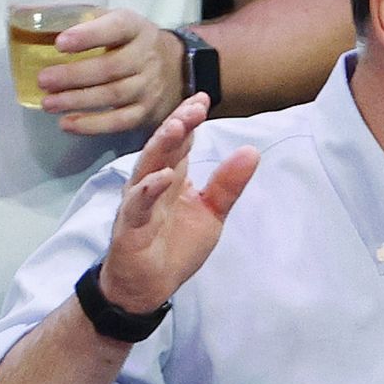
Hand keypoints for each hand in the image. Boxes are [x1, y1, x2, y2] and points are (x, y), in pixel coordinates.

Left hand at [40, 8, 185, 135]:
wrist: (176, 68)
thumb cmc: (130, 43)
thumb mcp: (114, 22)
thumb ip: (81, 20)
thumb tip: (29, 16)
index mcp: (135, 28)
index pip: (116, 28)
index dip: (88, 36)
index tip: (60, 43)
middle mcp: (146, 57)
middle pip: (111, 67)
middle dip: (74, 75)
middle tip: (44, 80)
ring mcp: (149, 87)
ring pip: (114, 95)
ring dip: (78, 101)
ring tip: (48, 103)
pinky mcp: (146, 112)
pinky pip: (119, 121)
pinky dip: (92, 125)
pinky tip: (67, 123)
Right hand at [97, 94, 258, 314]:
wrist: (148, 285)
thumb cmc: (175, 246)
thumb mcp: (212, 213)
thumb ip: (228, 184)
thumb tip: (251, 151)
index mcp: (172, 177)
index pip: (181, 142)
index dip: (190, 120)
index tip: (203, 97)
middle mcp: (153, 183)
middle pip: (165, 148)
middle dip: (178, 124)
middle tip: (195, 106)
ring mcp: (139, 203)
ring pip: (148, 168)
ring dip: (162, 146)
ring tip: (177, 126)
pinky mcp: (131, 226)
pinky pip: (139, 205)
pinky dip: (149, 190)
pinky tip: (163, 177)